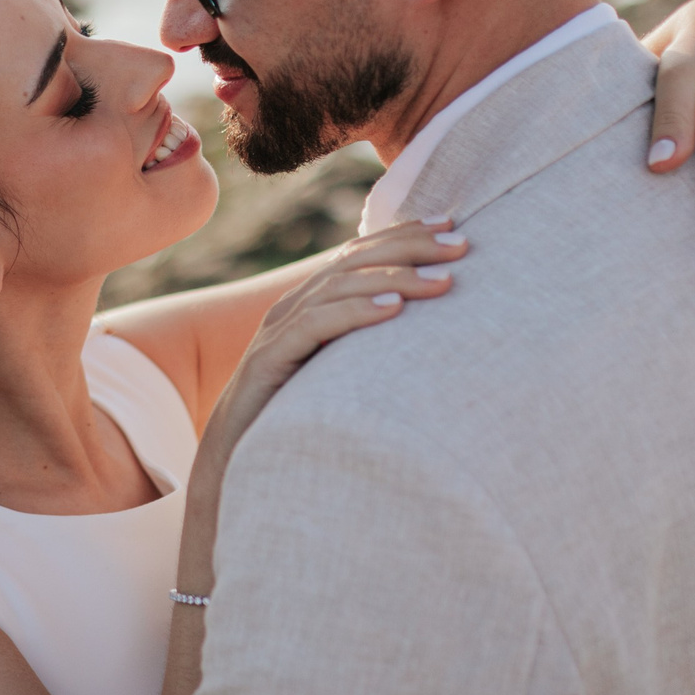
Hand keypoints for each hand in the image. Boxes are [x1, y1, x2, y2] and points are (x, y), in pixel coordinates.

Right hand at [180, 221, 466, 590]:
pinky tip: (394, 310)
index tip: (455, 226)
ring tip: (442, 281)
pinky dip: (356, 312)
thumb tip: (430, 338)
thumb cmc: (293, 425)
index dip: (405, 235)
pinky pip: (315, 326)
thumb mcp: (340, 378)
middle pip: (354, 261)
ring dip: (395, 278)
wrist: (232, 467)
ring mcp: (276, 334)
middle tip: (462, 243)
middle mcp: (291, 310)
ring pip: (339, 287)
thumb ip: (369, 350)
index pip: (360, 255)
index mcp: (310, 306)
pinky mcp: (267, 362)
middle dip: (411, 247)